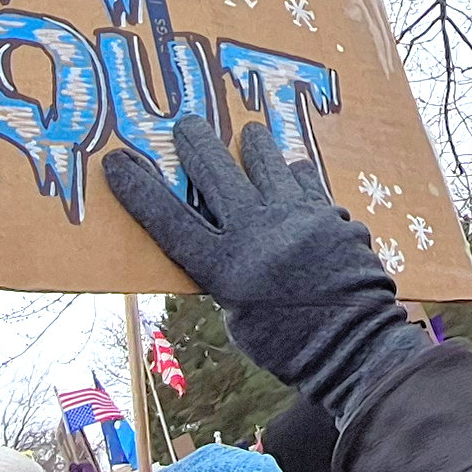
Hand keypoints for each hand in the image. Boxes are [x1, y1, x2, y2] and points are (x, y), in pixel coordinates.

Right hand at [103, 121, 426, 426]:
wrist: (355, 348)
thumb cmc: (290, 346)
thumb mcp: (239, 317)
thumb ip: (227, 273)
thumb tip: (224, 234)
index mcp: (224, 268)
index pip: (169, 221)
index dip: (139, 190)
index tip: (117, 160)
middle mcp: (256, 234)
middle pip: (215, 172)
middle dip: (195, 142)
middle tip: (185, 123)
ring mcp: (295, 218)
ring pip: (266, 161)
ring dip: (254, 144)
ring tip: (249, 133)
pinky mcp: (330, 214)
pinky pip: (306, 180)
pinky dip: (296, 175)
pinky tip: (294, 169)